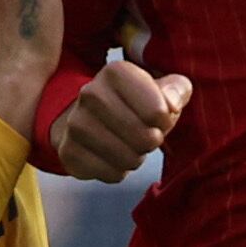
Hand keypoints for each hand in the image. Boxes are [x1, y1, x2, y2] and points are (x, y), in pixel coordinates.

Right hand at [48, 59, 191, 181]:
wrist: (88, 120)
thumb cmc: (133, 104)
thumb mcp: (161, 89)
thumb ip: (177, 89)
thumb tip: (172, 104)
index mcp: (115, 72)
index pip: (158, 111)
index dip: (165, 121)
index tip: (159, 118)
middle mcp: (90, 93)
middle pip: (144, 137)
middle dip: (151, 142)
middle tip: (145, 137)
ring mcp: (75, 124)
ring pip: (128, 158)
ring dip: (136, 158)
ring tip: (129, 147)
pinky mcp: (68, 152)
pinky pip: (111, 174)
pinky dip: (118, 172)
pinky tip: (112, 158)